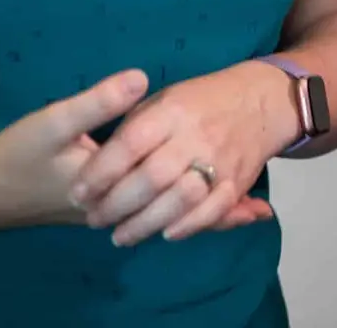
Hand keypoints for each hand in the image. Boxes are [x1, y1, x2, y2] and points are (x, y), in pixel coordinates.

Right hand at [0, 70, 158, 229]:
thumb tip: (143, 76)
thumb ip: (99, 102)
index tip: (174, 104)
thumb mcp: (56, 122)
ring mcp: (107, 215)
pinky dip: (140, 169)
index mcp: (114, 191)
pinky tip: (140, 145)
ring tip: (161, 128)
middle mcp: (117, 211)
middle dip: (168, 147)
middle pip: (160, 178)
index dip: (170, 129)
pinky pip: (133, 191)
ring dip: (157, 159)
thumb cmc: (18, 156)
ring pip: (148, 187)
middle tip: (172, 115)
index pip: (161, 160)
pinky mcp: (96, 209)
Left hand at [69, 63, 290, 246]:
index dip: (101, 171)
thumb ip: (133, 129)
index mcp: (170, 111)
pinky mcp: (237, 182)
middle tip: (94, 220)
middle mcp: (194, 136)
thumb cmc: (197, 102)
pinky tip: (164, 235)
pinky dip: (187, 227)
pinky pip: (211, 212)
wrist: (257, 102)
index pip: (129, 144)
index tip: (78, 192)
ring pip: (178, 200)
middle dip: (117, 204)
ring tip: (120, 235)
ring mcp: (218, 160)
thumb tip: (99, 165)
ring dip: (145, 223)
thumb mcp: (162, 100)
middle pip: (151, 177)